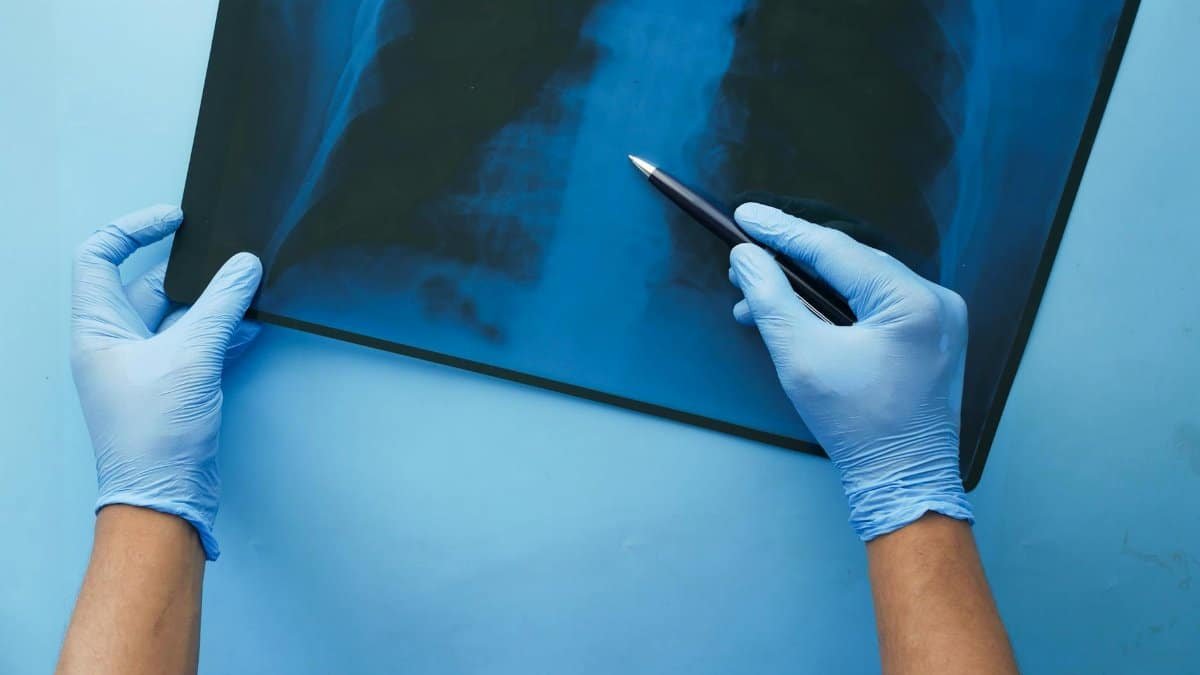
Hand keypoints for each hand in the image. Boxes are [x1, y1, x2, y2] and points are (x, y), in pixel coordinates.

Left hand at [70, 205, 262, 559]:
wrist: (165, 497)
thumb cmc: (152, 437)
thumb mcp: (189, 356)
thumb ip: (221, 306)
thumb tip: (243, 267)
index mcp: (98, 328)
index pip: (100, 257)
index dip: (133, 230)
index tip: (174, 220)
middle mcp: (117, 343)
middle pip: (150, 285)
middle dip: (191, 271)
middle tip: (227, 256)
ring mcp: (146, 365)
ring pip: (181, 315)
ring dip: (214, 303)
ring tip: (247, 288)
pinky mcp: (175, 385)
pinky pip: (200, 343)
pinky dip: (225, 332)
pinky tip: (251, 325)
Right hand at [728, 202, 972, 539]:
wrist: (902, 480)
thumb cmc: (855, 425)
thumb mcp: (800, 356)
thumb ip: (770, 298)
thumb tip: (747, 257)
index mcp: (912, 301)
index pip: (835, 250)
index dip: (784, 231)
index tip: (746, 216)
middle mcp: (935, 300)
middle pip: (849, 264)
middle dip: (792, 264)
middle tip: (744, 262)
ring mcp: (940, 318)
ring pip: (860, 284)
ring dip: (810, 290)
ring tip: (760, 302)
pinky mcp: (932, 336)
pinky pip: (876, 305)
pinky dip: (836, 308)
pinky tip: (800, 318)